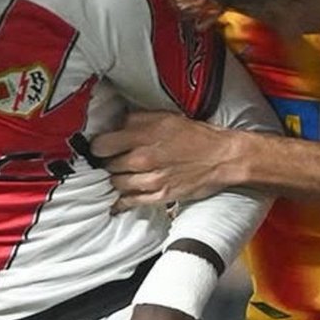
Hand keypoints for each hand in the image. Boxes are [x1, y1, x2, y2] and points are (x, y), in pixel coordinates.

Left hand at [92, 112, 245, 210]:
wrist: (222, 157)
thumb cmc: (196, 136)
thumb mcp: (164, 117)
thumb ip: (136, 120)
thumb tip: (116, 125)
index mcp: (143, 136)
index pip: (101, 146)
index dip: (97, 147)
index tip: (99, 148)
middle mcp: (144, 158)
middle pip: (107, 166)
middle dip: (106, 164)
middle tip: (109, 162)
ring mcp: (151, 179)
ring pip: (116, 184)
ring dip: (114, 181)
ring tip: (117, 176)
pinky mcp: (160, 196)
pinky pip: (130, 202)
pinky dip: (120, 202)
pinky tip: (115, 201)